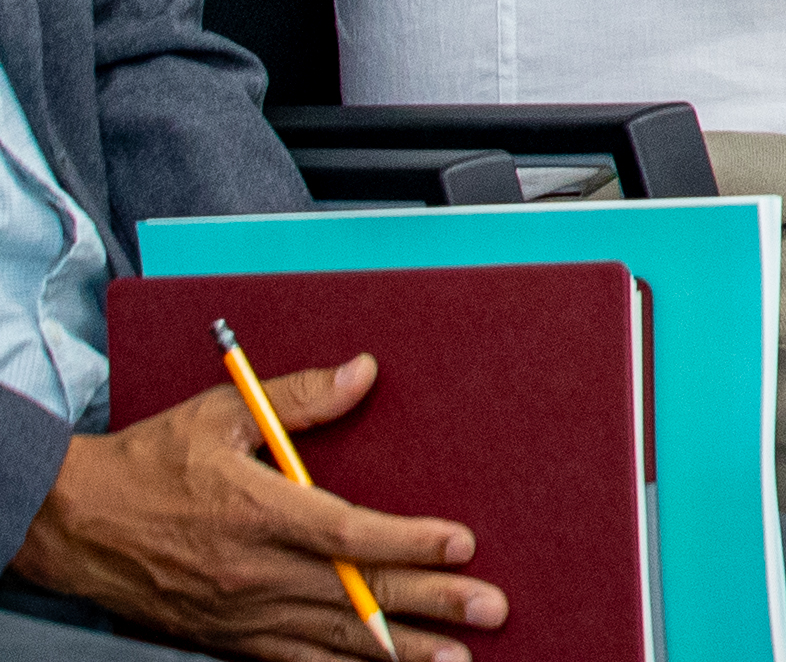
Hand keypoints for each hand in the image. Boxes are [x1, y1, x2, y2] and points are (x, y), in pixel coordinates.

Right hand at [11, 359, 504, 661]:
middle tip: (492, 607)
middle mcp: (254, 571)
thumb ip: (300, 397)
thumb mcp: (220, 414)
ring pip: (335, 638)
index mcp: (256, 513)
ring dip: (401, 650)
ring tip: (458, 657)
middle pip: (356, 594)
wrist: (74, 524)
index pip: (348, 535)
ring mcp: (242, 612)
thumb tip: (365, 372)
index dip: (409, 543)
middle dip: (431, 603)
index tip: (462, 543)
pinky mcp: (228, 636)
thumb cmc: (149, 463)